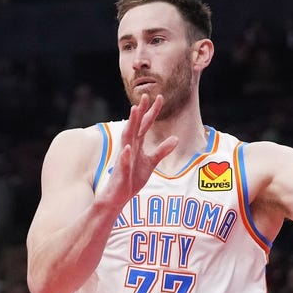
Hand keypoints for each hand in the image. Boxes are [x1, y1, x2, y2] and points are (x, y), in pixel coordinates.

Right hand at [97, 94, 177, 211]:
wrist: (117, 197)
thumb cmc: (131, 179)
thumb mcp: (150, 163)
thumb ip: (161, 150)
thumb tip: (176, 138)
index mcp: (137, 145)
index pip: (145, 125)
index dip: (152, 111)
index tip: (160, 97)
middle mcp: (129, 148)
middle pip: (135, 126)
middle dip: (140, 111)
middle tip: (145, 95)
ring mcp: (124, 159)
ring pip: (127, 139)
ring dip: (131, 125)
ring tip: (134, 111)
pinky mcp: (121, 173)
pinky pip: (122, 163)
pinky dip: (125, 156)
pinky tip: (128, 149)